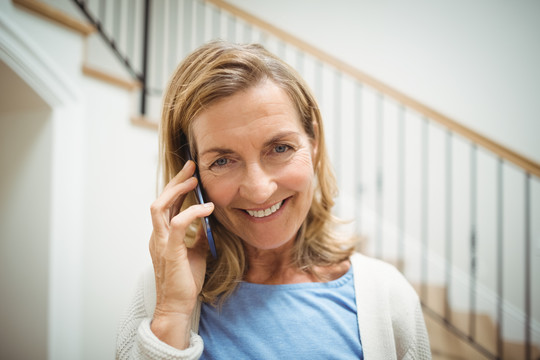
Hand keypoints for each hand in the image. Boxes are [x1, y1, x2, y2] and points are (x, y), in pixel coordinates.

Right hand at [148, 160, 213, 348]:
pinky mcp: (170, 251)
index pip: (166, 204)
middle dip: (175, 181)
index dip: (176, 187)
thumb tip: (207, 220)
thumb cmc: (185, 281)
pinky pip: (177, 224)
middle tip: (191, 166)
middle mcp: (157, 235)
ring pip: (160, 206)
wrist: (178, 305)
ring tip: (194, 181)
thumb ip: (197, 235)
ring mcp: (161, 242)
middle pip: (160, 199)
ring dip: (177, 190)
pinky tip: (207, 208)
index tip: (190, 174)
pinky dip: (192, 211)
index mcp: (162, 235)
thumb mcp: (195, 251)